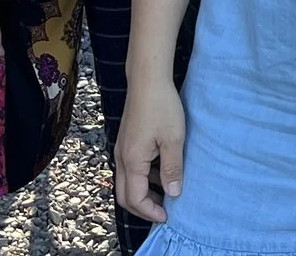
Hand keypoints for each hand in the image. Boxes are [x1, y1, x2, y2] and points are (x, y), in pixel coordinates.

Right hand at [115, 77, 186, 222]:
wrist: (147, 79)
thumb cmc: (161, 106)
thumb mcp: (173, 139)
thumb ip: (172, 168)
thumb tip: (173, 193)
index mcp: (132, 161)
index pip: (135, 199)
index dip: (151, 211)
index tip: (168, 216)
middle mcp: (121, 158)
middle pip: (125, 195)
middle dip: (144, 207)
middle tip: (165, 210)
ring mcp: (122, 149)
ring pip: (127, 182)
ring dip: (144, 192)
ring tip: (167, 192)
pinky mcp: (127, 142)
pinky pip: (131, 168)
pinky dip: (144, 178)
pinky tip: (162, 171)